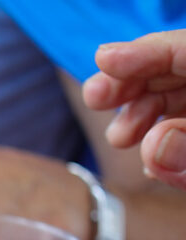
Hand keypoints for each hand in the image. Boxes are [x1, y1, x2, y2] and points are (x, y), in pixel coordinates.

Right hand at [83, 31, 185, 190]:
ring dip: (141, 117)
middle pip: (175, 71)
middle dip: (131, 84)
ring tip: (121, 140)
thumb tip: (154, 146)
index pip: (185, 49)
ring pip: (177, 101)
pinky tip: (149, 160)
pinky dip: (161, 143)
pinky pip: (183, 134)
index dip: (143, 53)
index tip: (103, 59)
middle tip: (94, 99)